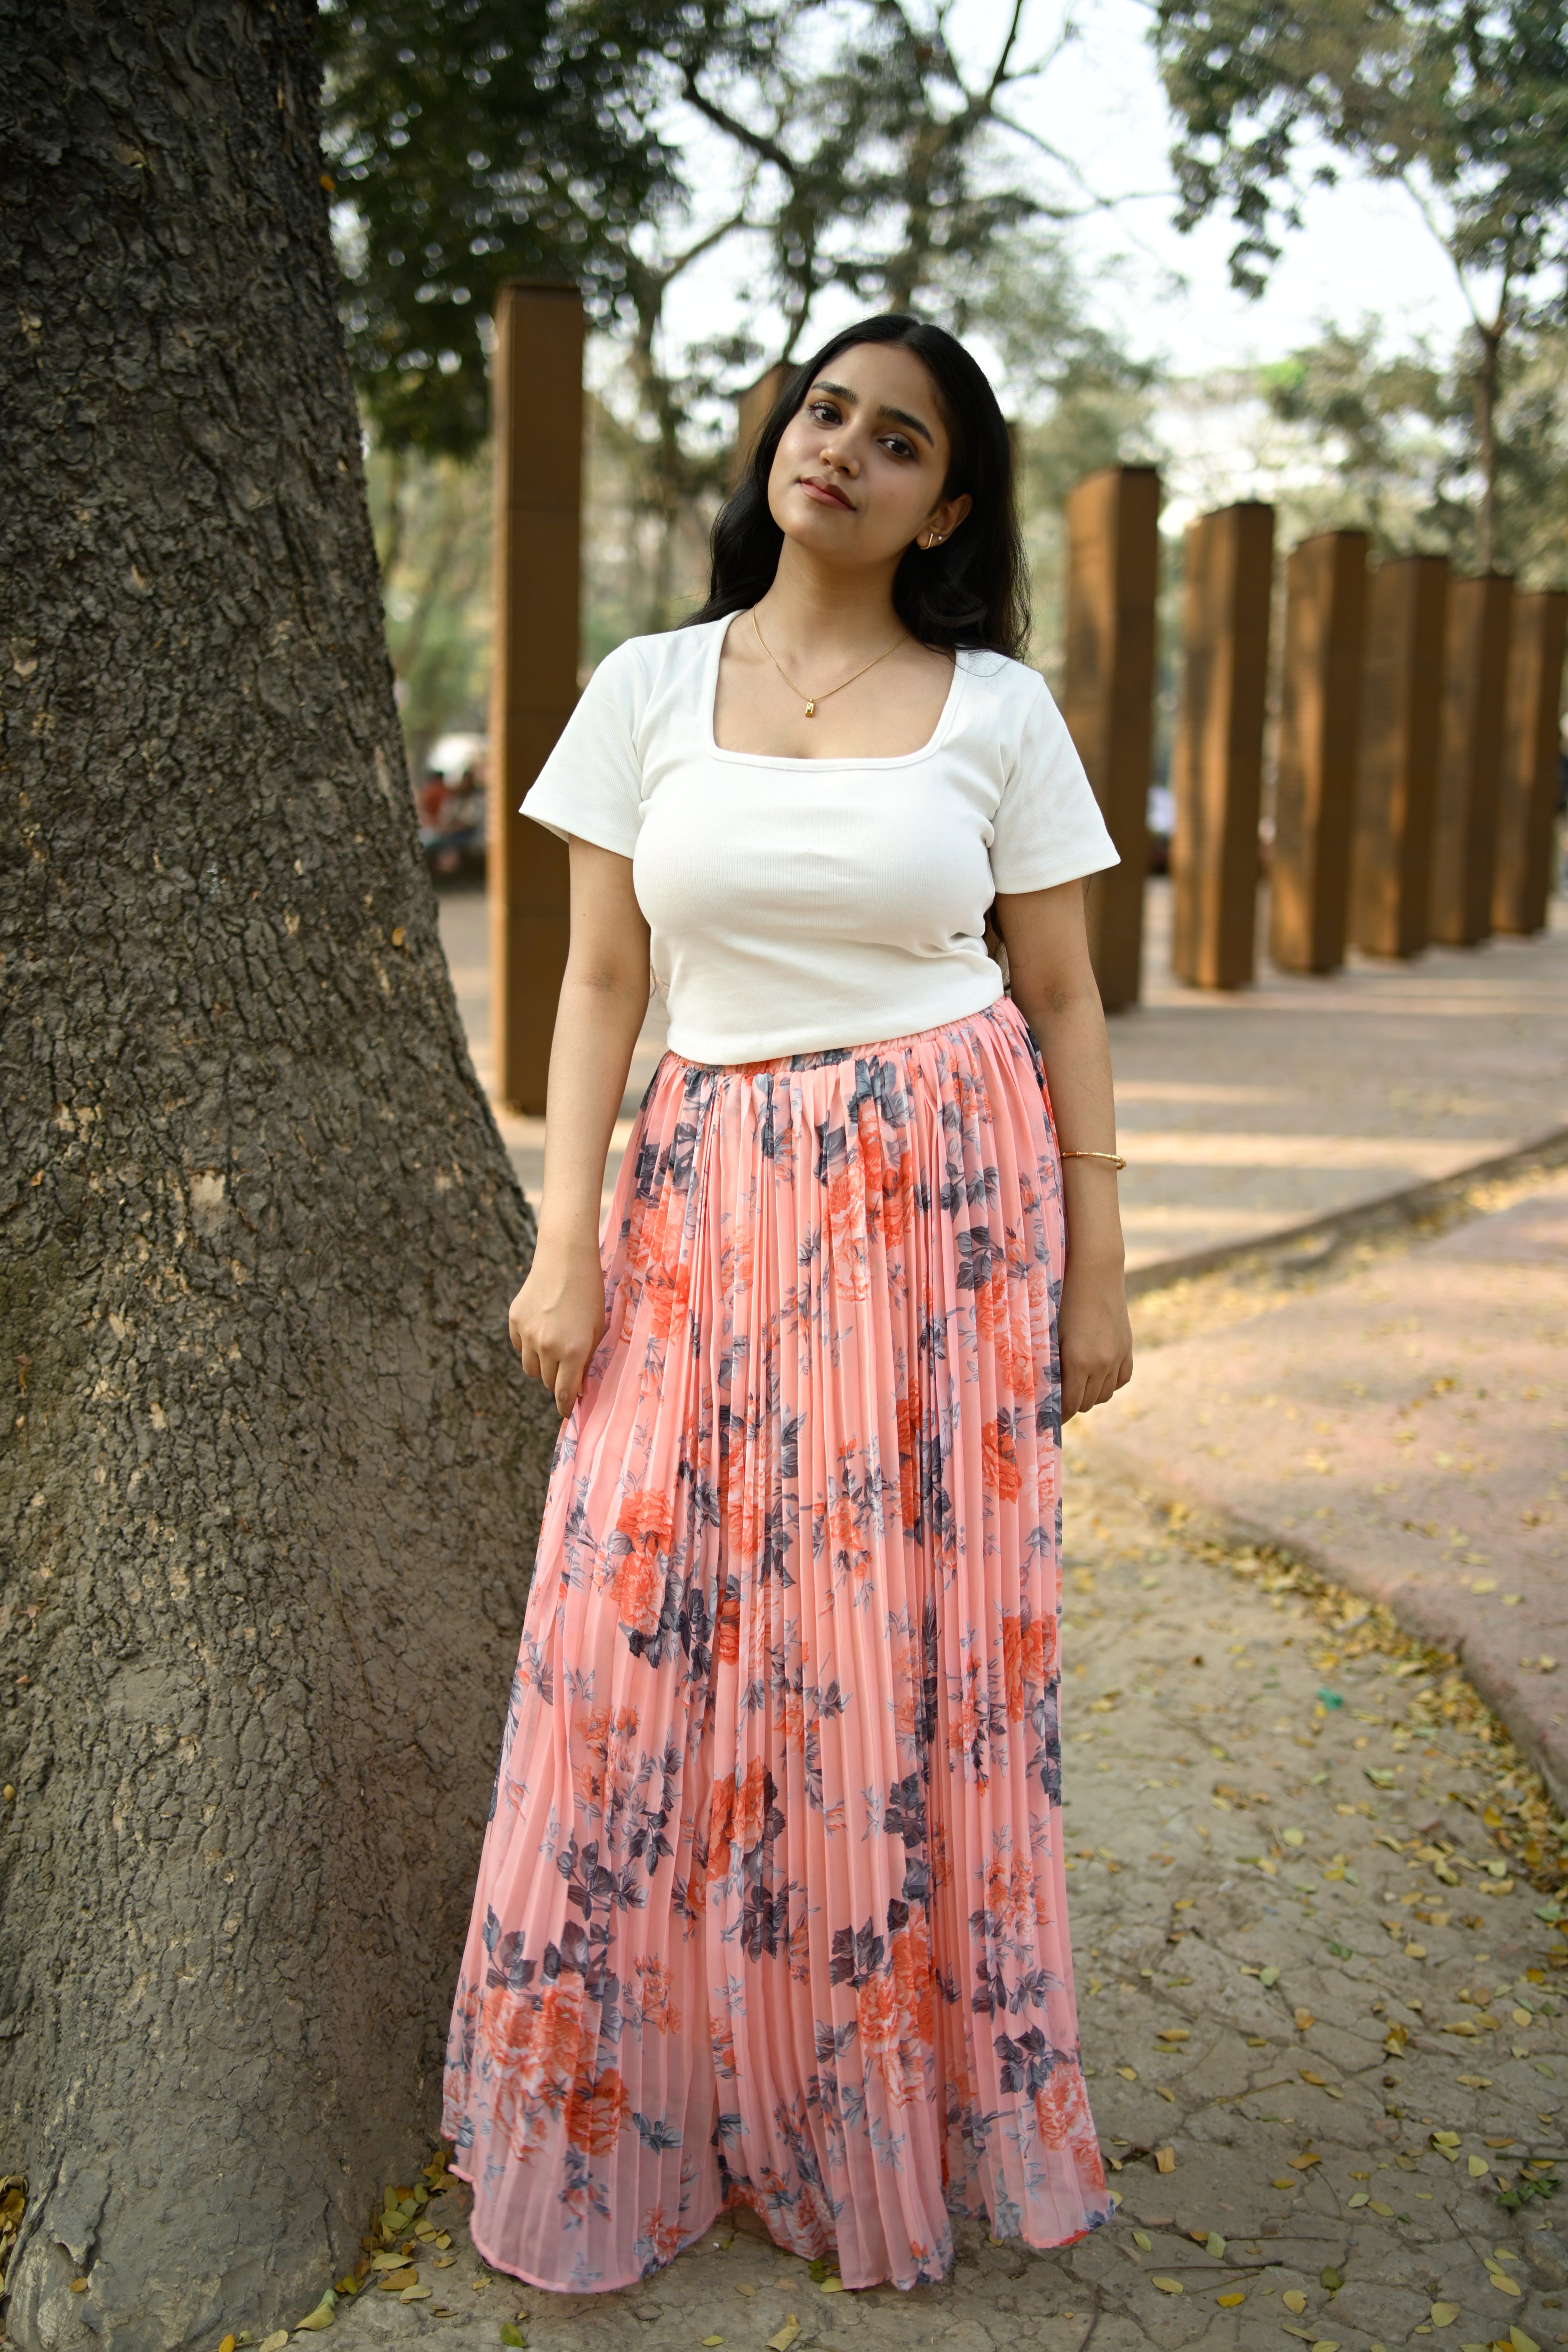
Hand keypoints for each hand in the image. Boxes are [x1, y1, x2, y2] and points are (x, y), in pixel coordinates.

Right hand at [508, 1236, 606, 1417]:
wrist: (565, 1259)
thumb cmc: (590, 1293)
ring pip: (530, 1367)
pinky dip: (529, 1345)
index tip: (566, 1411)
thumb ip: (586, 1360)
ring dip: (542, 1365)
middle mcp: (547, 1346)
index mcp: (573, 1351)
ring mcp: (528, 1334)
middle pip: (547, 1381)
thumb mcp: (598, 1329)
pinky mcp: (515, 1320)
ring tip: (554, 1347)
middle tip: (567, 1368)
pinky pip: (520, 1346)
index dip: (564, 1405)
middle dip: (557, 1380)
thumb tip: (577, 1387)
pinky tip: (542, 1328)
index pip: (564, 1392)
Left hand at [1058, 1256, 1132, 1422]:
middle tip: (1058, 1402)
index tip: (1049, 1418)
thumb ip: (1051, 1364)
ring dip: (1090, 1396)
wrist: (1095, 1272)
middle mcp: (1102, 1364)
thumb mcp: (1051, 1334)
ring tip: (1076, 1389)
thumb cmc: (1062, 1299)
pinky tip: (1097, 1377)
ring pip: (1105, 1395)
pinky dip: (1109, 1384)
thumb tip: (1046, 1390)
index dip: (1059, 1415)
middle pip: (1087, 1403)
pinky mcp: (1127, 1348)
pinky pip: (1121, 1379)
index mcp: (1078, 1362)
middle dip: (1072, 1406)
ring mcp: (1118, 1356)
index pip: (1071, 1405)